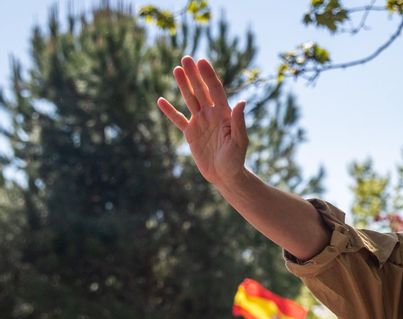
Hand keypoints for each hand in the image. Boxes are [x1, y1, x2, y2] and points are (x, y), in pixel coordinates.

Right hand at [157, 56, 248, 187]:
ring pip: (190, 100)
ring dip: (183, 85)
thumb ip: (239, 121)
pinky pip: (178, 120)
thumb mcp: (240, 141)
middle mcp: (211, 115)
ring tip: (176, 69)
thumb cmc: (236, 159)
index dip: (208, 76)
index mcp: (224, 114)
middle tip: (186, 58)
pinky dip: (169, 111)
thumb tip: (241, 102)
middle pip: (201, 90)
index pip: (215, 90)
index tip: (201, 61)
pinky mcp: (191, 134)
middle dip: (194, 74)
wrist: (226, 176)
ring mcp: (200, 123)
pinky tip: (161, 100)